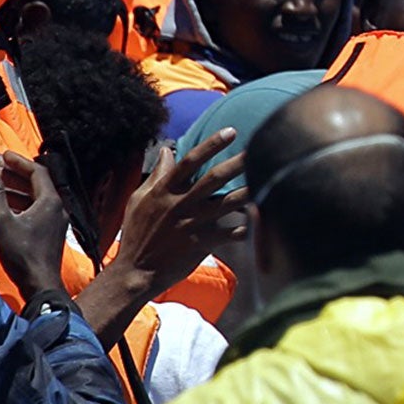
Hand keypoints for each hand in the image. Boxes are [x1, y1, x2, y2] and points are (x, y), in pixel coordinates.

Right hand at [0, 151, 68, 301]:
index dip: (19, 161)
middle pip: (39, 182)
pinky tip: (7, 206)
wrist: (40, 283)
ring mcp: (57, 219)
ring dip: (19, 188)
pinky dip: (23, 202)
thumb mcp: (1, 221)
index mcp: (51, 200)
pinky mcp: (52, 230)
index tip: (3, 155)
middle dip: (18, 173)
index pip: (38, 171)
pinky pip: (38, 208)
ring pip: (38, 196)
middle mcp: (58, 207)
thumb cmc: (22, 253)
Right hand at [108, 129, 250, 297]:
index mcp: (165, 191)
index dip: (211, 144)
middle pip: (215, 178)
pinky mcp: (202, 243)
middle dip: (238, 162)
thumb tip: (168, 150)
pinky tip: (255, 224)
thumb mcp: (139, 200)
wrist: (135, 271)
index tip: (231, 131)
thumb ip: (157, 175)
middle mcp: (181, 204)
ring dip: (249, 192)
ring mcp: (193, 223)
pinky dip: (244, 229)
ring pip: (228, 203)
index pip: (190, 161)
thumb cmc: (137, 233)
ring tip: (268, 181)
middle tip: (258, 150)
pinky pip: (230, 233)